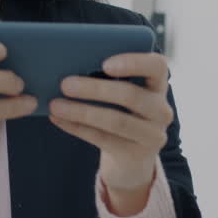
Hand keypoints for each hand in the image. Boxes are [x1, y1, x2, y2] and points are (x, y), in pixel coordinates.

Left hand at [49, 53, 173, 213]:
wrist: (131, 155)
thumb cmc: (120, 110)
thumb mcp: (122, 92)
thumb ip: (106, 77)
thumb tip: (69, 66)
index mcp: (158, 84)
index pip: (157, 66)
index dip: (134, 63)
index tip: (105, 64)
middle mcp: (162, 109)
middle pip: (131, 96)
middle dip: (95, 89)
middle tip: (65, 84)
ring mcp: (152, 135)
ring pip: (116, 121)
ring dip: (82, 111)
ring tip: (55, 105)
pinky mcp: (136, 154)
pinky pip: (103, 139)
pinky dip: (77, 127)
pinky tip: (58, 119)